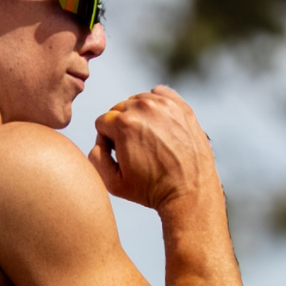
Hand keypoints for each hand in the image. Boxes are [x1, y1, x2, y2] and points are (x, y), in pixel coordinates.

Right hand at [88, 86, 217, 214]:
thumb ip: (95, 157)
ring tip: (149, 139)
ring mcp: (164, 104)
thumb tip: (99, 140)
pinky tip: (159, 125)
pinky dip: (156, 106)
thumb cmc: (151, 189)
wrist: (190, 192)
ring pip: (138, 101)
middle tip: (135, 148)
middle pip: (119, 110)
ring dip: (139, 116)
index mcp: (123, 124)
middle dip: (122, 127)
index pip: (102, 122)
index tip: (119, 153)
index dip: (108, 140)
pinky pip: (159, 94)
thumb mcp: (113, 183)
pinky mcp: (181, 105)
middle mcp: (143, 108)